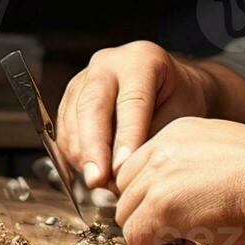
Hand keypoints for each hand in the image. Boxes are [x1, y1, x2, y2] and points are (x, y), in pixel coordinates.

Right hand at [55, 41, 215, 189]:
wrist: (171, 88)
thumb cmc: (179, 102)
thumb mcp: (180, 116)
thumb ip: (152, 140)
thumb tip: (123, 173)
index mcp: (142, 60)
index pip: (131, 101)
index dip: (126, 138)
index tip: (123, 169)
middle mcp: (108, 63)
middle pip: (92, 106)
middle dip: (93, 148)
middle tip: (98, 180)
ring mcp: (85, 78)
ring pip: (72, 120)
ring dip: (83, 156)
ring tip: (103, 184)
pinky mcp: (71, 97)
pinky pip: (64, 129)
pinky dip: (75, 155)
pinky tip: (93, 170)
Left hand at [114, 117, 244, 244]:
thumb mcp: (225, 154)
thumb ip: (194, 166)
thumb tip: (182, 196)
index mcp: (177, 132)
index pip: (138, 168)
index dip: (150, 197)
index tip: (174, 214)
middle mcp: (162, 148)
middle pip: (126, 192)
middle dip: (147, 216)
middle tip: (179, 233)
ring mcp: (158, 177)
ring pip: (127, 216)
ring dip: (152, 236)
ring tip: (185, 244)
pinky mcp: (161, 207)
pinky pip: (136, 238)